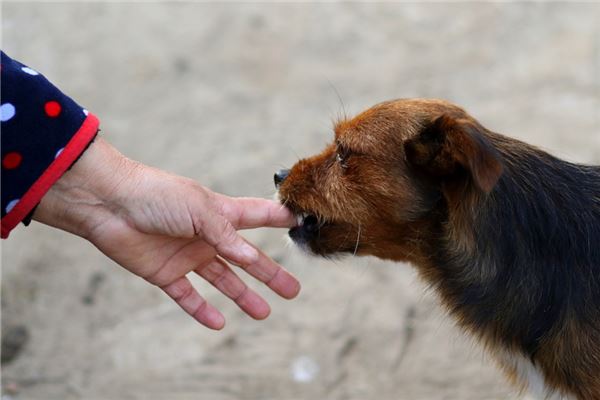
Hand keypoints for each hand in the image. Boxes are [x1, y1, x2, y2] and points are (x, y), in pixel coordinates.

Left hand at [33, 137, 299, 329]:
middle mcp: (207, 235)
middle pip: (246, 258)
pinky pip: (187, 296)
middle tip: (293, 290)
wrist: (108, 204)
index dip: (280, 219)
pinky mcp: (165, 273)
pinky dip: (201, 310)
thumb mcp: (200, 210)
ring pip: (223, 280)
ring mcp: (188, 255)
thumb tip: (253, 257)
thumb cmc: (157, 195)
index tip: (302, 223)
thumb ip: (227, 235)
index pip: (258, 216)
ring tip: (263, 313)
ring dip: (243, 296)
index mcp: (220, 213)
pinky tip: (218, 323)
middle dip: (270, 273)